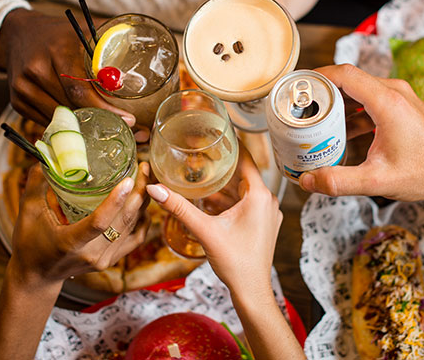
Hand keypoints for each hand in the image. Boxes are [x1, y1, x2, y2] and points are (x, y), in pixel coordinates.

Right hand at [0, 8, 135, 125]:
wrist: (18, 33)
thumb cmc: (59, 33)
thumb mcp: (84, 29)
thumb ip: (110, 38)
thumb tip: (144, 48)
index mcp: (56, 51)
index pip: (80, 88)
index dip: (104, 108)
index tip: (128, 118)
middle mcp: (35, 69)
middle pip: (71, 106)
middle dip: (99, 119)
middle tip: (124, 126)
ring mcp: (22, 87)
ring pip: (59, 117)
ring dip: (82, 123)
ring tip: (103, 124)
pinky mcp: (16, 101)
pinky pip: (46, 120)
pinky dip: (64, 123)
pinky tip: (77, 120)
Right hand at [9, 162, 149, 286]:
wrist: (37, 276)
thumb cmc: (30, 244)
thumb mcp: (28, 213)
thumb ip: (36, 184)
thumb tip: (44, 156)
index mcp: (71, 243)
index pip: (99, 223)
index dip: (115, 201)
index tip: (128, 180)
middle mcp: (92, 254)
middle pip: (123, 222)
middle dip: (138, 192)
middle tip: (144, 166)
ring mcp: (105, 259)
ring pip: (133, 227)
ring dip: (143, 201)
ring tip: (147, 177)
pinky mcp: (112, 260)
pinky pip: (136, 237)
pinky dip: (143, 219)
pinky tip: (145, 202)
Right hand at [146, 148, 281, 294]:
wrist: (251, 290)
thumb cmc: (236, 262)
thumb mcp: (204, 230)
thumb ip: (179, 207)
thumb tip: (155, 188)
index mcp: (260, 196)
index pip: (246, 159)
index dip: (231, 145)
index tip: (218, 132)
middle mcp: (268, 201)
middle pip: (243, 174)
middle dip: (222, 166)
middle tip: (203, 152)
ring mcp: (267, 214)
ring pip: (244, 190)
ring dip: (225, 184)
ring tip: (203, 174)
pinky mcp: (263, 225)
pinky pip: (246, 203)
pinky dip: (230, 199)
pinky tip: (211, 200)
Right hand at [298, 64, 423, 200]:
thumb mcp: (377, 180)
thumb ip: (339, 181)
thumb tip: (308, 181)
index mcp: (386, 101)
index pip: (343, 74)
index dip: (316, 77)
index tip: (297, 87)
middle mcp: (393, 91)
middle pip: (348, 80)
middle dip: (321, 93)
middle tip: (300, 109)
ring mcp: (399, 97)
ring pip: (358, 90)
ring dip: (337, 103)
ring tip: (316, 121)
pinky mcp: (402, 106)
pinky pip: (369, 100)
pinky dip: (352, 111)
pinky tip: (341, 132)